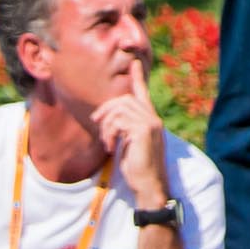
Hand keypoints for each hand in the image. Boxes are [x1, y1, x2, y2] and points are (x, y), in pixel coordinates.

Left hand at [95, 81, 173, 203]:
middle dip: (106, 109)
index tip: (134, 62)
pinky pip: (119, 122)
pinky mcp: (143, 131)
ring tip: (105, 142)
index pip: (143, 93)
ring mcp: (150, 123)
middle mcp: (153, 118)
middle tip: (96, 123)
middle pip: (125, 99)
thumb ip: (125, 130)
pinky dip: (109, 134)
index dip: (138, 77)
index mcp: (151, 120)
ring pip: (120, 109)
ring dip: (106, 126)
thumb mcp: (130, 145)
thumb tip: (110, 122)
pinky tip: (110, 148)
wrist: (149, 186)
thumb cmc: (138, 169)